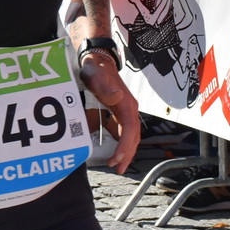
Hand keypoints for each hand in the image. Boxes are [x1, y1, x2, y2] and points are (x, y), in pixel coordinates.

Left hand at [78, 52, 140, 174]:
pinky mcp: (121, 113)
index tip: (118, 157)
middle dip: (127, 154)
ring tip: (118, 166)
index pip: (129, 128)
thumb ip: (103, 86)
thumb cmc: (96, 69)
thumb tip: (116, 97)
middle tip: (117, 168)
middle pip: (133, 136)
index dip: (125, 144)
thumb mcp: (95, 75)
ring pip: (132, 136)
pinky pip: (126, 132)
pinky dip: (123, 144)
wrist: (99, 61)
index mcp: (126, 103)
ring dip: (127, 152)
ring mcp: (127, 111)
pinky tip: (117, 152)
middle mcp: (130, 109)